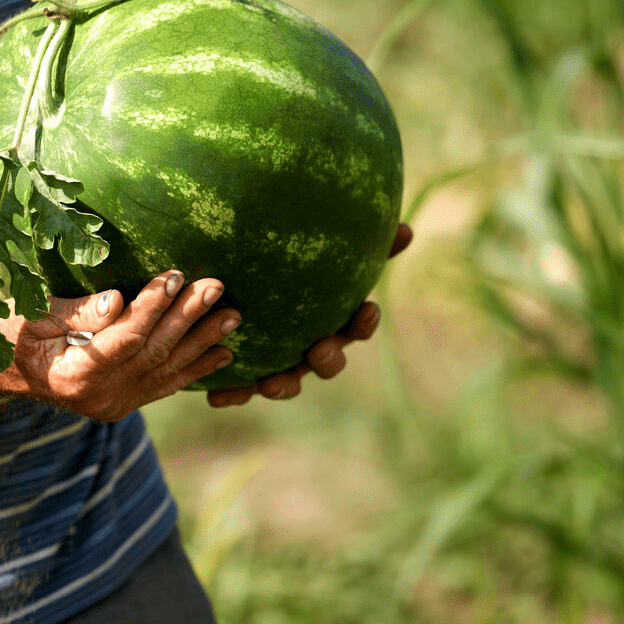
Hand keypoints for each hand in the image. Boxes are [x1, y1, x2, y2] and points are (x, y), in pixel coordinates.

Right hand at [0, 271, 240, 421]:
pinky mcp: (123, 404)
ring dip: (202, 342)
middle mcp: (99, 397)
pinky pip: (164, 386)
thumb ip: (73, 310)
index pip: (124, 339)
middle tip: (215, 287)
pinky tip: (222, 353)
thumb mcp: (30, 314)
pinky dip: (195, 369)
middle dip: (187, 318)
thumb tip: (115, 301)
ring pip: (166, 371)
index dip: (152, 306)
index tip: (175, 275)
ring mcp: (114, 405)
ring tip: (232, 316)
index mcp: (72, 375)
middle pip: (153, 353)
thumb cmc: (7, 331)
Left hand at [206, 222, 413, 407]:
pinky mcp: (250, 376)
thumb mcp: (321, 251)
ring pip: (289, 383)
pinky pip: (243, 389)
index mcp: (334, 321)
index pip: (358, 326)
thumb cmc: (294, 268)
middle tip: (318, 349)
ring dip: (283, 385)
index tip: (367, 310)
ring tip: (269, 383)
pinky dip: (233, 394)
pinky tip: (215, 396)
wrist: (243, 294)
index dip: (365, 322)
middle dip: (328, 359)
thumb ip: (361, 243)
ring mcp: (283, 365)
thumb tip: (408, 228)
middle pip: (328, 362)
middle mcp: (312, 348)